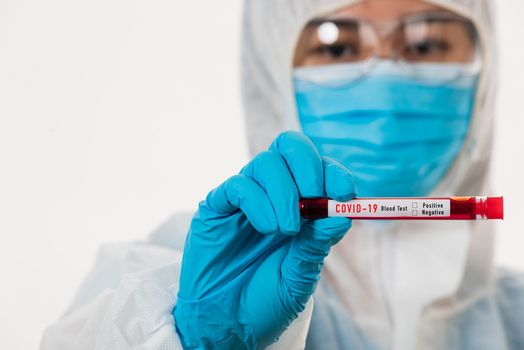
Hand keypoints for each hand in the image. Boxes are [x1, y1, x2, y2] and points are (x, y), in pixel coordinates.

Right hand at [174, 131, 355, 348]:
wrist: (226, 324)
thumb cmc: (265, 300)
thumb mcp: (300, 276)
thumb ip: (316, 244)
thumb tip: (343, 215)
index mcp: (301, 208)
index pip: (319, 169)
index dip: (334, 173)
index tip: (345, 194)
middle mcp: (273, 195)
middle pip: (290, 147)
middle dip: (308, 166)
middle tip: (314, 197)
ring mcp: (245, 198)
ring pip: (265, 162)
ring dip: (283, 193)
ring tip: (285, 230)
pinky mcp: (217, 207)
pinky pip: (238, 186)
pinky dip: (257, 201)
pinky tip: (265, 228)